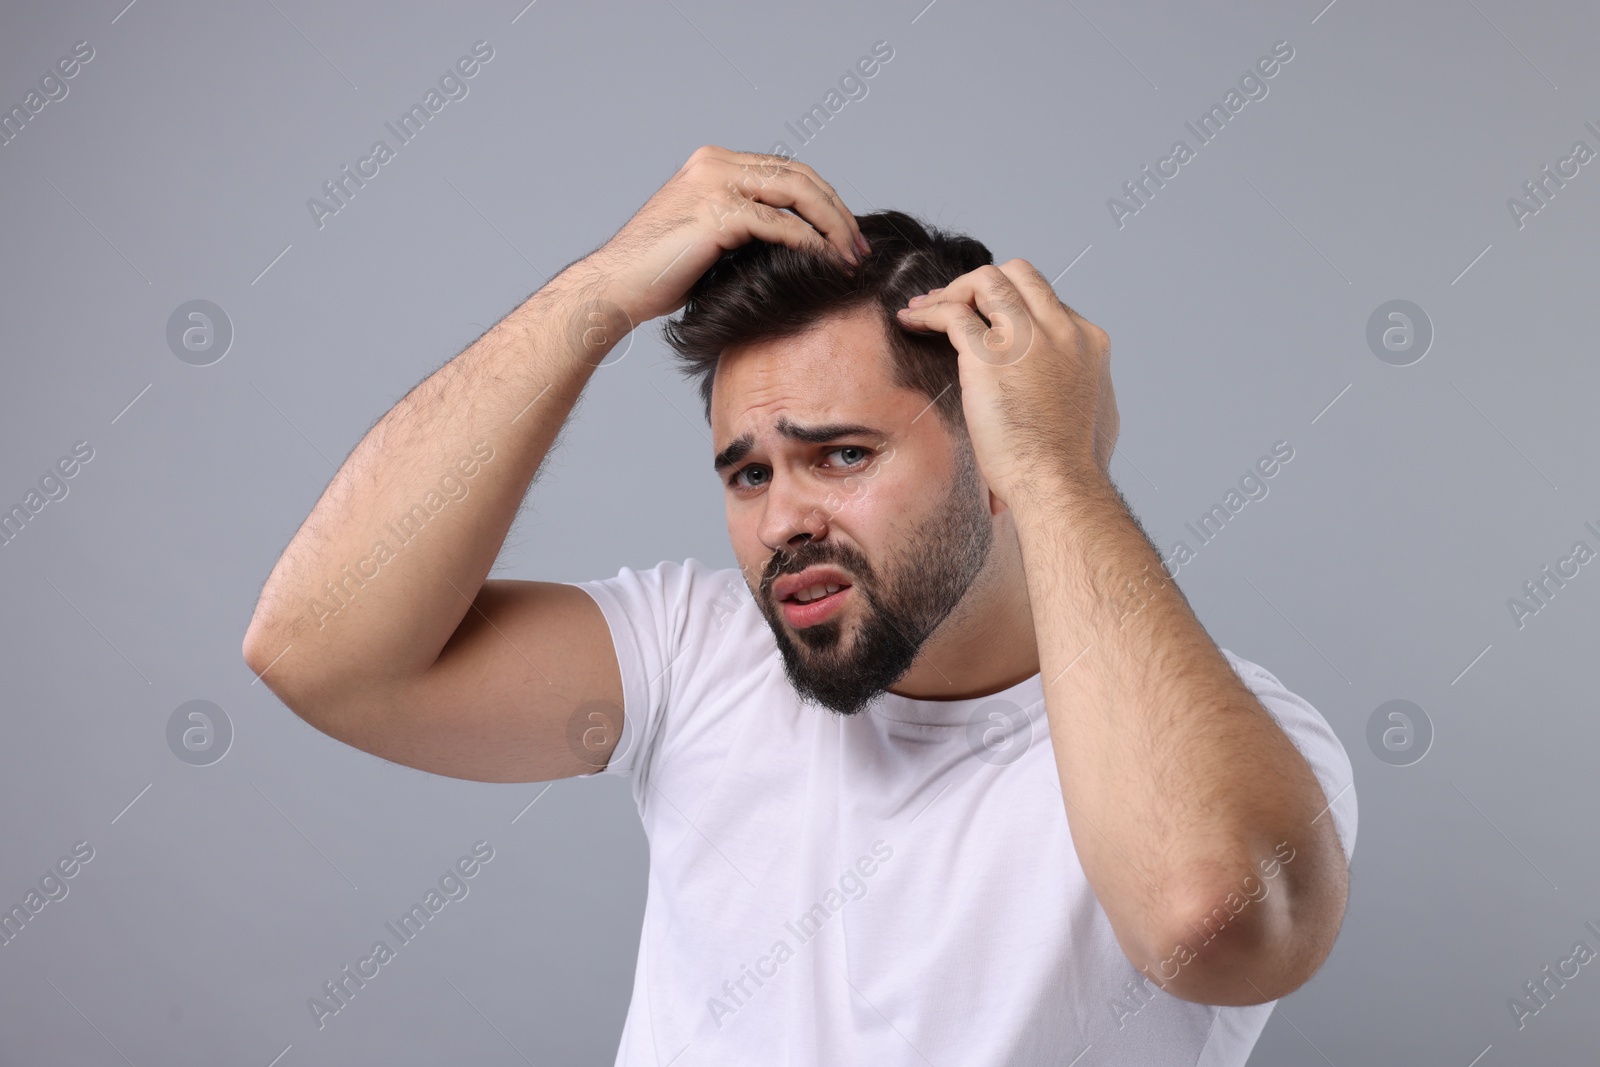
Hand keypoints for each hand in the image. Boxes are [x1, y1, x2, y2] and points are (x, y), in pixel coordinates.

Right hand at [573, 145, 868, 326]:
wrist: (615, 288)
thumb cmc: (657, 275)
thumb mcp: (708, 238)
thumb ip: (745, 227)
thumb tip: (795, 243)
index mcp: (716, 163)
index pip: (787, 171)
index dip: (824, 201)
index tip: (846, 236)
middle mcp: (717, 163)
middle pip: (800, 177)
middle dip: (837, 213)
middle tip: (860, 247)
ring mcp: (715, 183)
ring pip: (796, 193)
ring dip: (832, 226)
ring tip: (851, 258)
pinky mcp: (715, 212)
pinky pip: (779, 224)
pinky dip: (809, 243)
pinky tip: (825, 263)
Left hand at [894, 260, 1118, 507]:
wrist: (1059, 483)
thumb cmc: (1073, 464)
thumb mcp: (1096, 410)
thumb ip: (1080, 384)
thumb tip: (1065, 383)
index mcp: (1087, 341)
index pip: (1045, 300)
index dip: (1012, 306)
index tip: (987, 321)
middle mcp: (1060, 330)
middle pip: (1019, 274)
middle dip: (982, 283)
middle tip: (956, 303)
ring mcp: (1026, 338)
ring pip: (985, 280)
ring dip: (953, 289)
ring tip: (927, 307)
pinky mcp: (989, 355)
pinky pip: (953, 313)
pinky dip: (928, 311)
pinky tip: (913, 321)